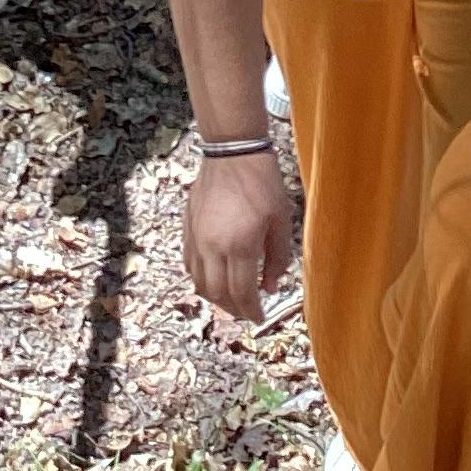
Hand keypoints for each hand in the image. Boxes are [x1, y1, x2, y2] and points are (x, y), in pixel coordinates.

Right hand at [182, 150, 295, 319]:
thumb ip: (279, 258)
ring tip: (232, 299)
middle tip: (247, 313)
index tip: (260, 318)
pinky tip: (213, 277)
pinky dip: (201, 279)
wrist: (231, 152)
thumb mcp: (281, 220)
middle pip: (218, 293)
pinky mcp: (188, 229)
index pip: (242, 292)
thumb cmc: (262, 182)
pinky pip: (189, 264)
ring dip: (215, 297)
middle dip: (233, 309)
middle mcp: (213, 247)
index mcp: (240, 245)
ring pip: (199, 282)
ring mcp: (196, 239)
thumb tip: (271, 286)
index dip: (251, 310)